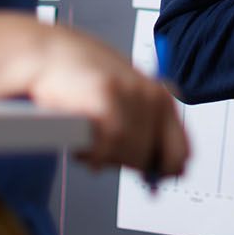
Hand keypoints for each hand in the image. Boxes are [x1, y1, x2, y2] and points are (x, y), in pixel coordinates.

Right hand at [22, 21, 190, 178]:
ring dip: (107, 158)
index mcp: (163, 98)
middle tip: (106, 154)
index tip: (150, 179)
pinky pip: (108, 145)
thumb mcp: (125, 102)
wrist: (53, 54)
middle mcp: (152, 95)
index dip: (165, 172)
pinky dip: (95, 156)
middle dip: (126, 163)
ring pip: (130, 151)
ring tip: (91, 145)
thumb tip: (166, 172)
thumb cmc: (87, 79)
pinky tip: (84, 150)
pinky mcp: (106, 95)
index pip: (181, 152)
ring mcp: (131, 93)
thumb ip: (147, 132)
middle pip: (151, 156)